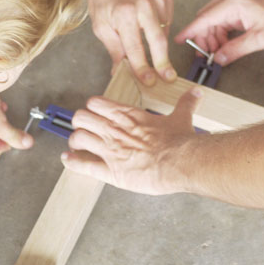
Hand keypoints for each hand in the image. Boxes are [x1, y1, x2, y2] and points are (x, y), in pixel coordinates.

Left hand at [61, 89, 201, 194]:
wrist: (180, 162)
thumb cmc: (179, 142)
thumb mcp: (181, 117)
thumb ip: (185, 103)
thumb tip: (195, 93)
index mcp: (127, 115)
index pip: (96, 103)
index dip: (93, 107)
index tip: (95, 113)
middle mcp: (114, 130)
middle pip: (81, 118)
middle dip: (80, 123)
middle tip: (85, 129)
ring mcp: (109, 150)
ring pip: (77, 138)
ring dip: (76, 141)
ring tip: (77, 145)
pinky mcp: (110, 171)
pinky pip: (83, 164)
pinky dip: (72, 162)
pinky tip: (68, 160)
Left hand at [87, 0, 174, 84]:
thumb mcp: (100, 26)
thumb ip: (113, 49)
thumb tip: (119, 71)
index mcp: (125, 14)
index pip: (135, 47)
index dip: (142, 67)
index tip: (149, 80)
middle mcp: (144, 6)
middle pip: (158, 40)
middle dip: (163, 62)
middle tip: (168, 77)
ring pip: (164, 30)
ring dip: (157, 42)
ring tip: (145, 35)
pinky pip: (167, 19)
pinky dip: (159, 26)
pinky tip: (148, 21)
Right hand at [175, 0, 263, 65]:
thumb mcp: (259, 39)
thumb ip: (235, 49)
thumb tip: (218, 58)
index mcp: (233, 4)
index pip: (203, 18)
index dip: (190, 31)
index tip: (179, 40)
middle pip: (206, 18)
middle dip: (203, 38)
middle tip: (204, 56)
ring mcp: (236, 0)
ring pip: (214, 19)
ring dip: (212, 36)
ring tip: (216, 53)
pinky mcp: (241, 4)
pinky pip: (224, 18)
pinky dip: (221, 31)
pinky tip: (225, 44)